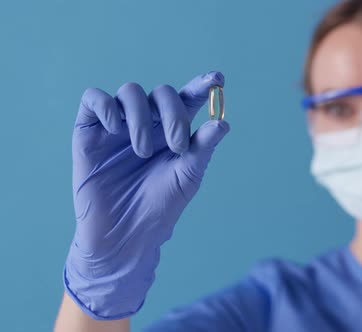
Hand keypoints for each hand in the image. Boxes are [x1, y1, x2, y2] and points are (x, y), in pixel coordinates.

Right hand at [64, 72, 229, 319]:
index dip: (201, 85)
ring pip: (129, 91)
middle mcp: (147, 122)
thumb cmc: (160, 206)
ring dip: (140, 117)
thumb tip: (223, 123)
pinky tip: (115, 129)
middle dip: (173, 114)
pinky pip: (94, 99)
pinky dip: (106, 106)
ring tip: (143, 151)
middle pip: (162, 93)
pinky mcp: (89, 131)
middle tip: (178, 145)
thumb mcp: (188, 176)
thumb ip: (203, 147)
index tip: (217, 79)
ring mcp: (118, 124)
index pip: (187, 99)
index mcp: (173, 130)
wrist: (124, 234)